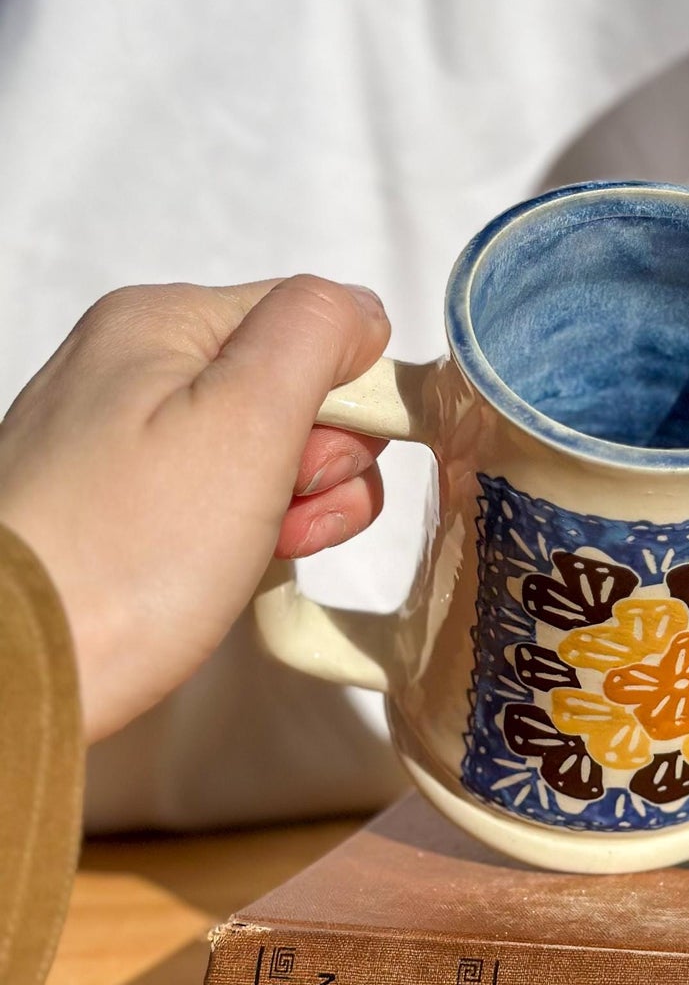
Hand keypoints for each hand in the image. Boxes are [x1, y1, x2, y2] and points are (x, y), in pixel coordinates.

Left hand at [0, 277, 391, 741]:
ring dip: (293, 505)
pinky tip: (231, 572)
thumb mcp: (245, 417)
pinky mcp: (118, 506)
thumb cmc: (123, 554)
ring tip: (260, 553)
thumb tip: (359, 311)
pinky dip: (246, 535)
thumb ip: (315, 332)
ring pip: (264, 450)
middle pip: (292, 387)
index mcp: (162, 323)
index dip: (347, 397)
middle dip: (322, 460)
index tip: (319, 466)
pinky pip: (218, 499)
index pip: (312, 323)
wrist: (11, 673)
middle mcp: (132, 367)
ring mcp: (121, 440)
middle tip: (284, 514)